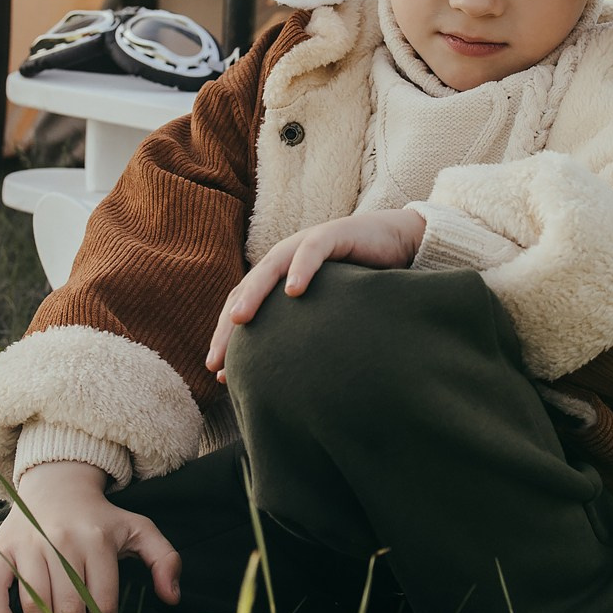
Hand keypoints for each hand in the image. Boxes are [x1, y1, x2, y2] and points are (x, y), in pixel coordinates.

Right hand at [0, 460, 180, 612]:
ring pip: (35, 605)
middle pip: (68, 610)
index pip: (102, 602)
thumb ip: (164, 559)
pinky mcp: (3, 548)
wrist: (58, 483)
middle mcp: (61, 542)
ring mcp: (29, 545)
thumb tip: (172, 598)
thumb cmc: (101, 517)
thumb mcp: (140, 529)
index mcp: (97, 540)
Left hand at [204, 207, 426, 376]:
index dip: (227, 338)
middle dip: (228, 325)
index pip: (243, 307)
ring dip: (253, 294)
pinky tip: (294, 291)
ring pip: (271, 268)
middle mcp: (285, 259)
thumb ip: (307, 331)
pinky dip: (301, 268)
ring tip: (239, 320)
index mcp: (279, 277)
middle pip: (246, 290)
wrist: (396, 241)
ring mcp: (305, 244)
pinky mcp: (333, 234)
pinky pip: (312, 251)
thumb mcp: (327, 309)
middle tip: (216, 358)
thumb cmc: (361, 280)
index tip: (217, 373)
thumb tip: (292, 377)